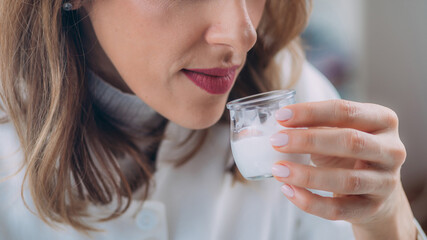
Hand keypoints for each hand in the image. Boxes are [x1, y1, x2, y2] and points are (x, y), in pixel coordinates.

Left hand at [270, 100, 415, 239]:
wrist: (376, 191)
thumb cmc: (349, 153)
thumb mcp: (338, 132)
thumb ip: (314, 126)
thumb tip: (272, 125)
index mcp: (383, 121)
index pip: (346, 111)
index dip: (311, 112)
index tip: (280, 116)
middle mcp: (392, 150)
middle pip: (350, 142)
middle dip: (308, 140)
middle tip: (276, 141)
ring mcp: (386, 182)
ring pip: (346, 180)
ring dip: (307, 175)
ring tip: (278, 169)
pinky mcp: (373, 209)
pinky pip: (339, 209)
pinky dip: (310, 201)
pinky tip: (288, 190)